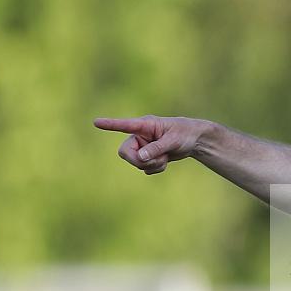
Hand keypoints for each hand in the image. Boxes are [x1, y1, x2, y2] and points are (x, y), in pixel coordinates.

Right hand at [93, 115, 209, 174]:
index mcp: (144, 125)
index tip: (96, 122)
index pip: (124, 125)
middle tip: (159, 160)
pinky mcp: (147, 157)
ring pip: (136, 163)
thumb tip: (140, 157)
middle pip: (125, 153)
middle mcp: (139, 136)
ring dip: (151, 165)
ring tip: (165, 158)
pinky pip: (144, 168)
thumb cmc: (184, 133)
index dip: (110, 125)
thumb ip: (157, 148)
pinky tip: (164, 162)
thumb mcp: (173, 141)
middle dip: (140, 161)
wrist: (194, 140)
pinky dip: (155, 168)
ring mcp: (142, 147)